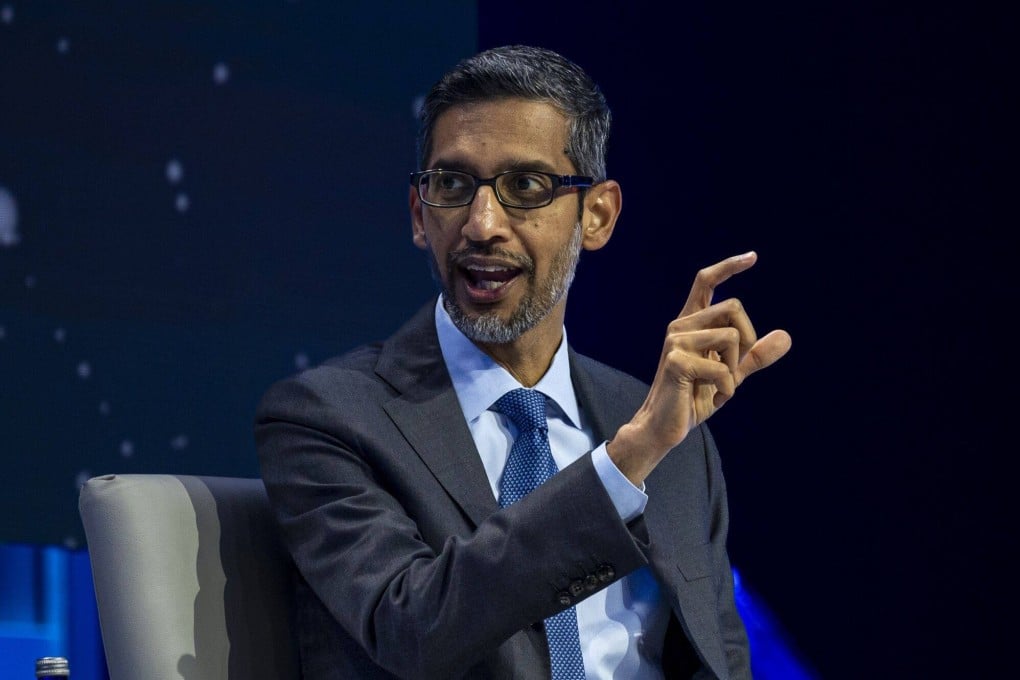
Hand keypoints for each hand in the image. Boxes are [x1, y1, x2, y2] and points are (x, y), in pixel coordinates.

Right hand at [608, 251, 791, 484]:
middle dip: (747, 339)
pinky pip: (724, 369)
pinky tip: (712, 398)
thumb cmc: (693, 398)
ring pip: (731, 337)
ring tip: (717, 388)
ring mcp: (676, 341)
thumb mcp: (731, 375)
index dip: (728, 266)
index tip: (753, 257)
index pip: (705, 282)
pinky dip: (727, 389)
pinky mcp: (677, 360)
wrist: (664, 427)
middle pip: (734, 307)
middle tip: (734, 370)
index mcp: (691, 323)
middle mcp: (680, 325)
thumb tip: (786, 337)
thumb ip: (755, 356)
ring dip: (735, 369)